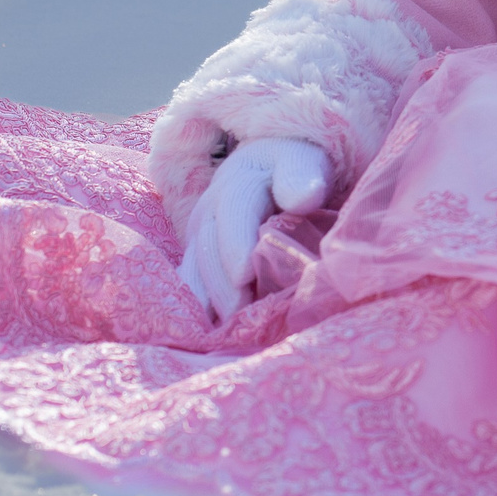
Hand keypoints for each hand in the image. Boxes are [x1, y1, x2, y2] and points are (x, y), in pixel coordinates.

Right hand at [176, 138, 330, 322]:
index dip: (235, 241)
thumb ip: (300, 176)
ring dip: (204, 298)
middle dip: (220, 280)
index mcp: (241, 178)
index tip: (243, 274)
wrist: (275, 170)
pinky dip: (196, 305)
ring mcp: (201, 232)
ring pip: (194, 265)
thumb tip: (302, 196)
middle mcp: (212, 206)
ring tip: (217, 330)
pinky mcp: (198, 253)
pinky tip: (203, 331)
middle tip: (234, 312)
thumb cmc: (298, 173)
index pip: (234, 207)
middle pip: (208, 243)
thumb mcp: (304, 164)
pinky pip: (192, 279)